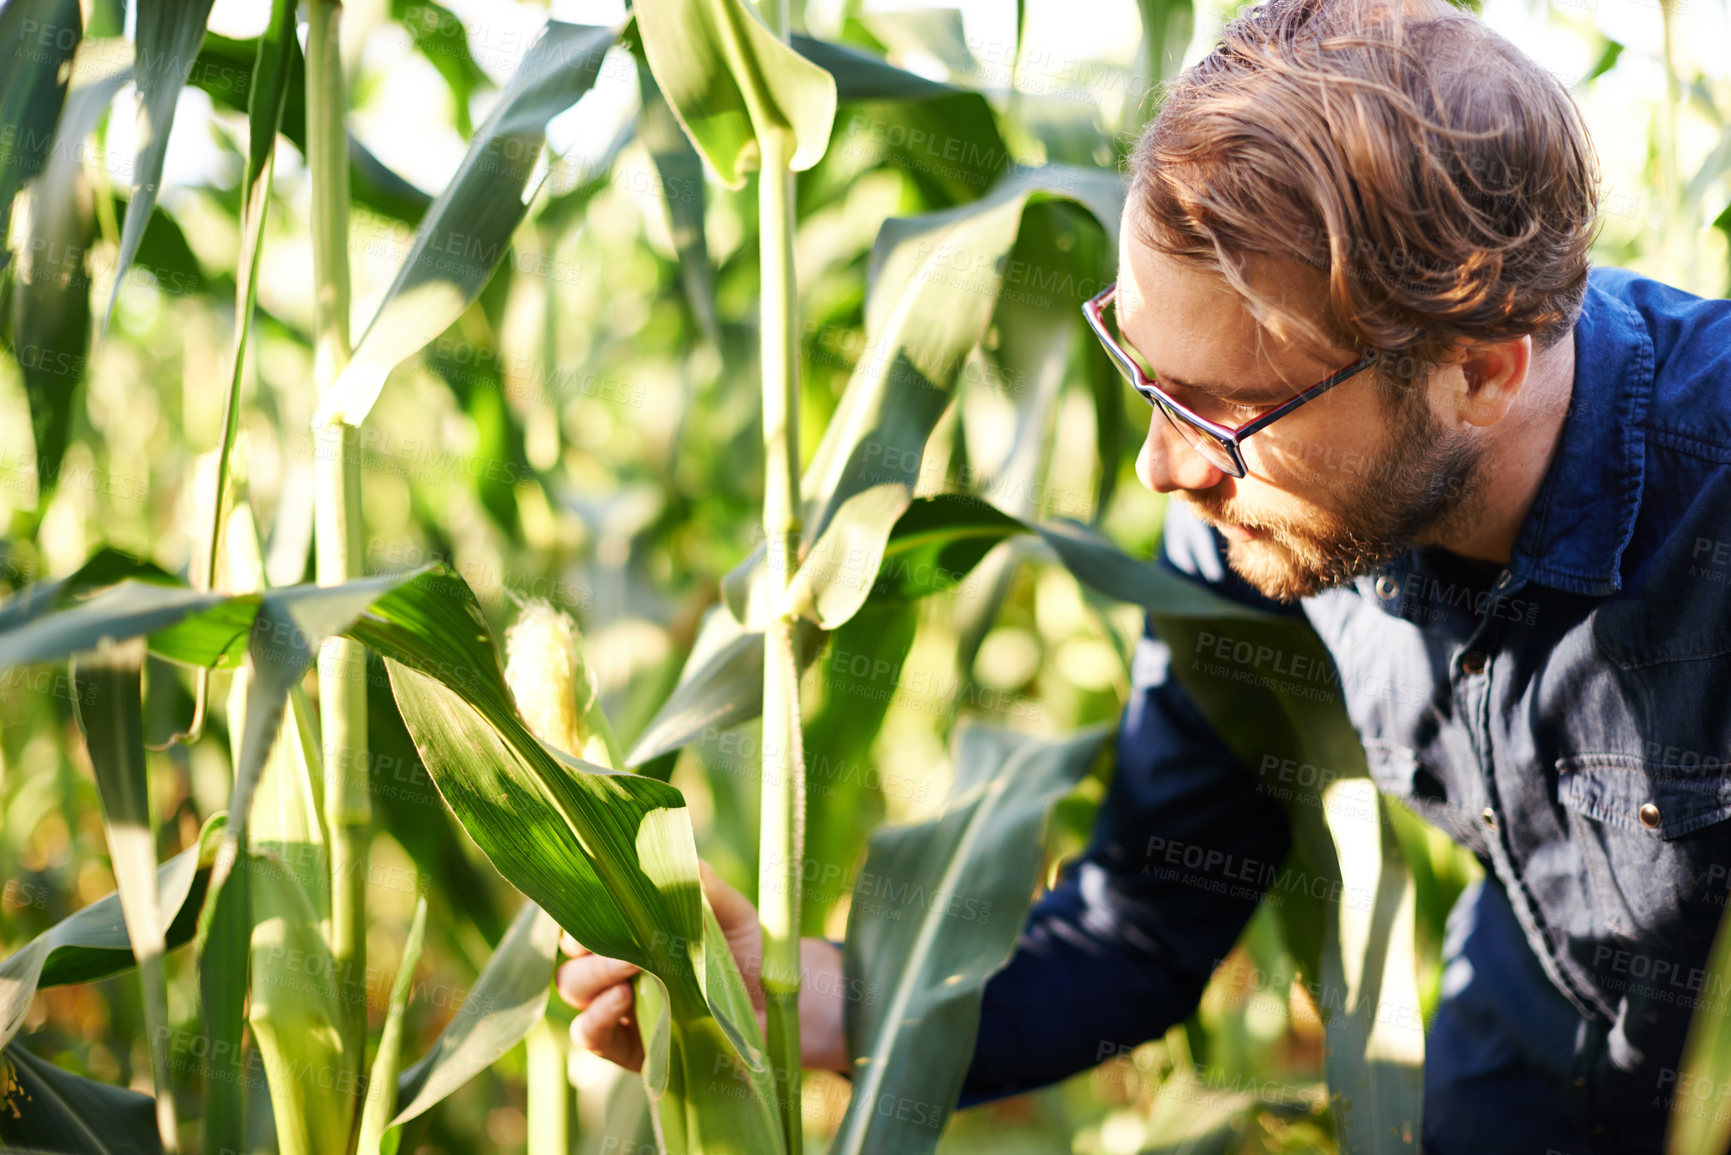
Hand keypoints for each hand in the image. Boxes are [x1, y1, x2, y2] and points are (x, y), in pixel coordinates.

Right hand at [555, 859, 850, 1074]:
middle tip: (623, 939)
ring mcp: (616, 1008)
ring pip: (573, 989)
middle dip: (587, 943)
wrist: (774, 1006)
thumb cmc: (748, 951)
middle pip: (571, 952)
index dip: (581, 906)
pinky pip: (589, 1035)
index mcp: (630, 930)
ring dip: (592, 976)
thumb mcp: (730, 911)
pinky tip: (622, 999)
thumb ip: (702, 885)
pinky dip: (595, 1017)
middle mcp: (614, 967)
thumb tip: (679, 856)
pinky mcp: (626, 1047)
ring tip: (629, 966)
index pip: (584, 914)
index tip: (596, 897)